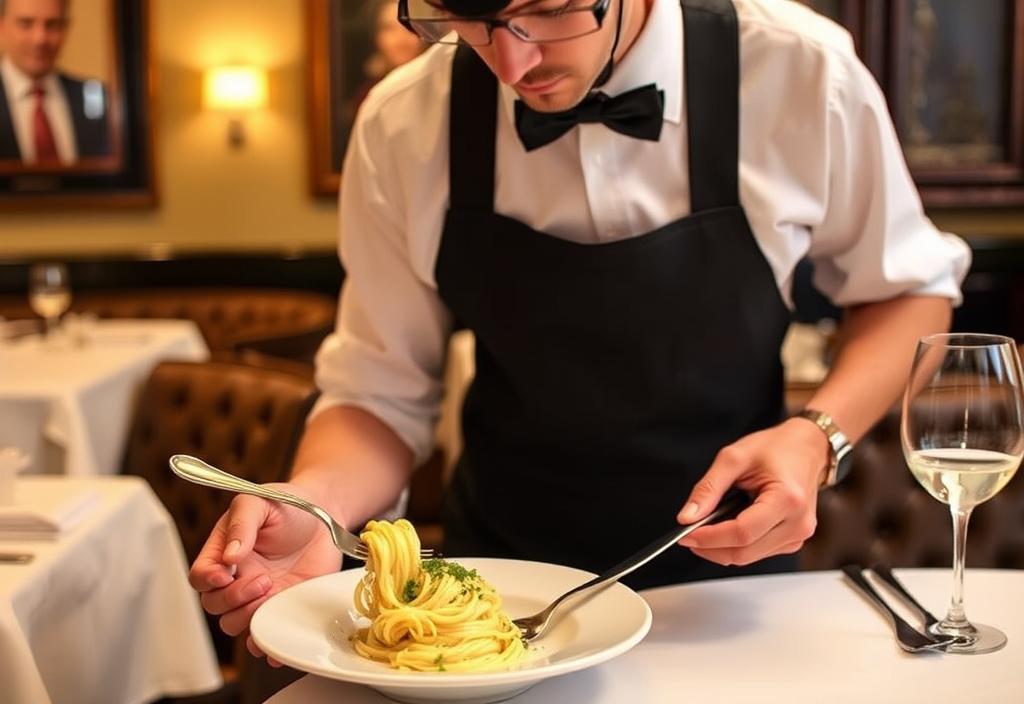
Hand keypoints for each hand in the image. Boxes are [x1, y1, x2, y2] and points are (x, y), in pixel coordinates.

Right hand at [188, 483, 341, 663]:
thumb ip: (242, 523)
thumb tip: (231, 555)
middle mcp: (237, 577)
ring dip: (249, 617)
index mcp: (223, 552)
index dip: (207, 580)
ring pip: (234, 623)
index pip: (200, 576)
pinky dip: (267, 643)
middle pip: (214, 605)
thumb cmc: (287, 505)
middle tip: (263, 580)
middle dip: (234, 598)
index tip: (226, 574)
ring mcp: (259, 595)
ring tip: (273, 592)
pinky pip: (266, 634)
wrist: (324, 513)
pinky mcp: (282, 606)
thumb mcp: (259, 502)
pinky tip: (276, 637)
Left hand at [675, 418, 828, 565]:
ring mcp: (798, 535)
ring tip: (705, 526)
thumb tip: (687, 517)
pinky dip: (735, 545)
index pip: (742, 533)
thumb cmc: (775, 448)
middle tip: (687, 534)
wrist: (806, 448)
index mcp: (787, 499)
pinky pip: (757, 552)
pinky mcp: (793, 540)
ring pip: (748, 557)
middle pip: (744, 552)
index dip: (709, 538)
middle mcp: (798, 524)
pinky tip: (726, 527)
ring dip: (721, 547)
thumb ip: (709, 488)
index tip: (685, 535)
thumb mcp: (734, 457)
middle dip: (710, 547)